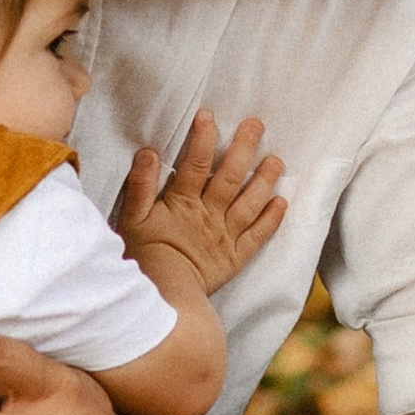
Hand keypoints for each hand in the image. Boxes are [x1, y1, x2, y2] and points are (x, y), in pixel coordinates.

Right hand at [114, 110, 286, 299]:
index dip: (203, 139)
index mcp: (184, 204)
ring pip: (250, 202)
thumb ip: (140, 186)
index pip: (196, 164)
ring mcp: (226, 236)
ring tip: (276, 160)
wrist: (163, 298)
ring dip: (264, 180)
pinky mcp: (236, 257)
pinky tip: (282, 202)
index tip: (209, 116)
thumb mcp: (133, 220)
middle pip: (230, 176)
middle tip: (257, 124)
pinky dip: (271, 219)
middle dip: (244, 148)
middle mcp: (209, 215)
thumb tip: (148, 153)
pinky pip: (257, 235)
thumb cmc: (144, 258)